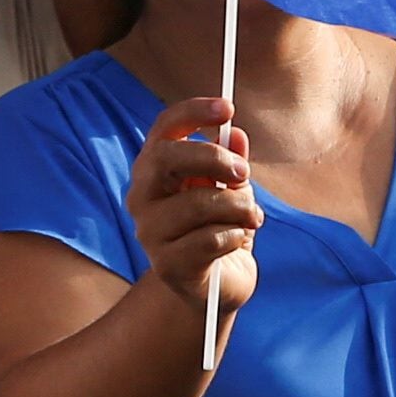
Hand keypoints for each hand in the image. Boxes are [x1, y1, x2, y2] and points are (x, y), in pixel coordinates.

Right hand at [128, 96, 259, 337]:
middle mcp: (142, 196)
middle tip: (245, 172)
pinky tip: (237, 242)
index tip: (228, 108)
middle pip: (167, 158)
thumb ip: (232, 165)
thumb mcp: (231, 191)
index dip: (193, 112)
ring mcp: (149, 231)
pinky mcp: (165, 264)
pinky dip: (235, 237)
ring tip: (253, 217)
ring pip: (198, 203)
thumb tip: (237, 135)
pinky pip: (209, 239)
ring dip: (239, 208)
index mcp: (155, 169)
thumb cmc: (220, 229)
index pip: (164, 128)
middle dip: (213, 159)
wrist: (214, 288)